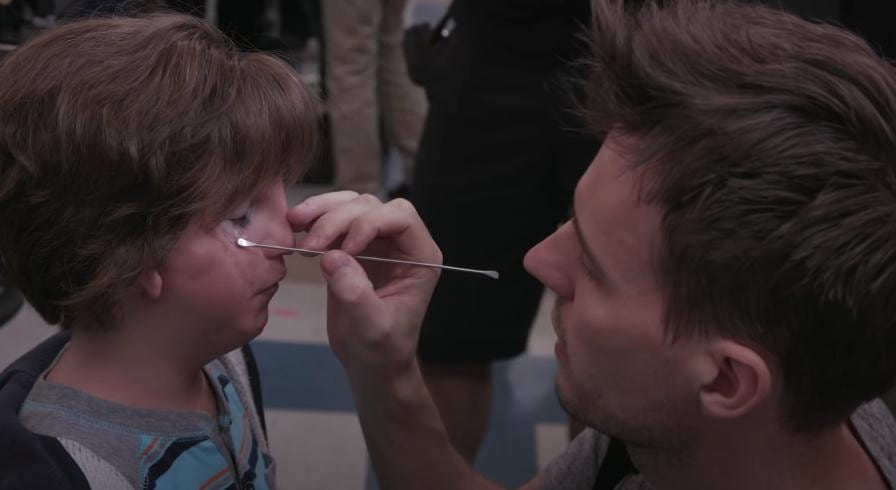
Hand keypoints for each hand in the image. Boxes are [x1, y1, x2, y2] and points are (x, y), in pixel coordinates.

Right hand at [288, 192, 441, 377]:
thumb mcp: (373, 328)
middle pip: (370, 207)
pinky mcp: (351, 248)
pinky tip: (295, 230)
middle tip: (311, 247)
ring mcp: (376, 243)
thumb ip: (356, 293)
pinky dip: (313, 221)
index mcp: (420, 257)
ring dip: (322, 212)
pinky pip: (333, 221)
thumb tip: (333, 257)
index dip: (371, 223)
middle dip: (338, 219)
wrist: (371, 364)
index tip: (346, 249)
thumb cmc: (383, 350)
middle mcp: (400, 243)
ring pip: (350, 206)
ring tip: (295, 225)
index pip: (401, 217)